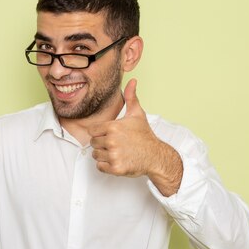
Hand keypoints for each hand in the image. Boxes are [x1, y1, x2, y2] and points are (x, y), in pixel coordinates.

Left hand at [88, 79, 182, 195]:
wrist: (155, 155)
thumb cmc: (144, 135)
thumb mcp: (137, 114)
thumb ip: (131, 97)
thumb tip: (132, 80)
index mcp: (113, 127)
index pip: (92, 131)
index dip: (100, 133)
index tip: (110, 135)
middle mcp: (111, 141)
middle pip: (93, 143)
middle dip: (102, 144)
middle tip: (115, 144)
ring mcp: (113, 155)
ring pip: (96, 155)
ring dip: (104, 155)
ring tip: (117, 152)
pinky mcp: (115, 168)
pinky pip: (100, 167)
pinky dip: (106, 165)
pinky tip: (116, 160)